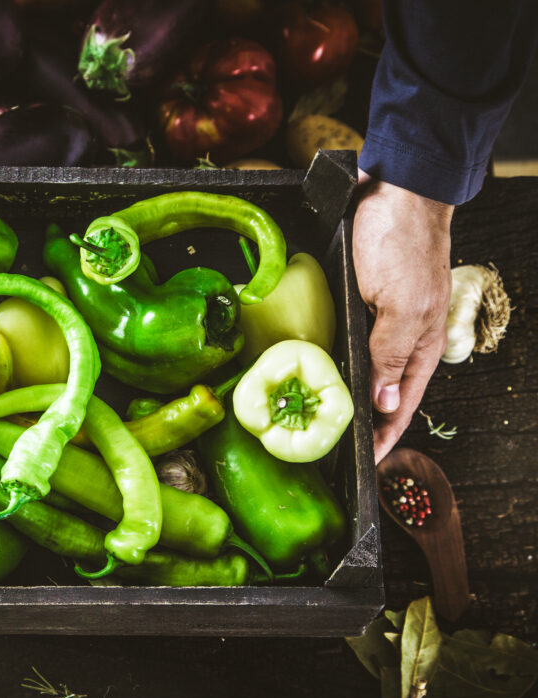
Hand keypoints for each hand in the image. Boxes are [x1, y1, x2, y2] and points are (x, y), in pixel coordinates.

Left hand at [353, 172, 452, 462]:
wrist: (396, 187)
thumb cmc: (400, 242)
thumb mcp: (395, 304)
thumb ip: (390, 353)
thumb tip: (386, 402)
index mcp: (420, 341)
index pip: (403, 402)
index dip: (385, 433)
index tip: (366, 461)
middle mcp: (405, 333)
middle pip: (387, 391)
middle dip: (368, 421)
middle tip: (339, 446)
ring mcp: (385, 315)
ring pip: (369, 367)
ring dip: (353, 393)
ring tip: (330, 417)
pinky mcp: (367, 297)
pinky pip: (355, 340)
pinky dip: (343, 360)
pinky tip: (326, 368)